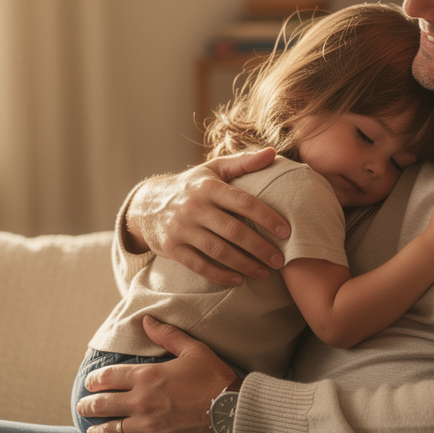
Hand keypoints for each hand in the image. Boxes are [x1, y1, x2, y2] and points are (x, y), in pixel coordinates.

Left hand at [77, 316, 238, 432]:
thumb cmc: (214, 379)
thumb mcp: (193, 350)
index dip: (93, 381)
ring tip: (93, 431)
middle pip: (101, 405)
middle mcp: (142, 402)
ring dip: (97, 431)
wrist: (232, 411)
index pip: (107, 378)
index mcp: (147, 376)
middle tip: (83, 407)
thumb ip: (167, 335)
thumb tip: (147, 320)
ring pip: (109, 431)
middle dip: (87, 406)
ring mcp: (147, 426)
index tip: (89, 384)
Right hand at [124, 148, 289, 284]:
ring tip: (265, 273)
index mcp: (208, 186)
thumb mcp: (213, 170)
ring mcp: (181, 229)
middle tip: (281, 260)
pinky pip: (199, 266)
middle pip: (234, 231)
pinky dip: (220, 275)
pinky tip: (239, 279)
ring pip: (218, 251)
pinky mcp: (172, 248)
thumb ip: (243, 162)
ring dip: (245, 265)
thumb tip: (273, 153)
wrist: (147, 205)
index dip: (267, 217)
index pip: (243, 202)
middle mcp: (194, 207)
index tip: (286, 232)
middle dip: (260, 248)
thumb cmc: (191, 186)